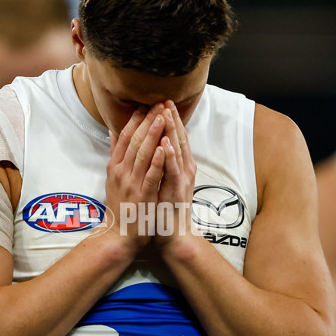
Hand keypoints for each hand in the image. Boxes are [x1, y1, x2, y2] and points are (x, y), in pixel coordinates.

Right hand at [104, 104, 165, 251]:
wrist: (118, 236)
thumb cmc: (119, 206)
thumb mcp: (112, 178)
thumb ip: (114, 154)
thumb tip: (112, 132)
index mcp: (115, 166)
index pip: (124, 137)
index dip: (135, 120)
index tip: (145, 104)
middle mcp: (121, 173)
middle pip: (134, 142)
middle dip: (147, 121)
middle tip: (158, 104)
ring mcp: (131, 184)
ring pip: (143, 155)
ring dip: (153, 135)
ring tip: (161, 117)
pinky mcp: (142, 196)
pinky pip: (151, 176)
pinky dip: (157, 161)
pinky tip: (163, 148)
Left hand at [155, 100, 197, 248]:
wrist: (173, 236)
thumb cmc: (164, 210)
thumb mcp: (161, 182)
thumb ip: (158, 165)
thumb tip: (152, 148)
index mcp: (179, 167)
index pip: (175, 138)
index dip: (170, 120)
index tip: (162, 102)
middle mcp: (183, 171)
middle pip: (178, 140)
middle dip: (171, 119)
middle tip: (165, 99)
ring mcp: (181, 181)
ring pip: (177, 152)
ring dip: (172, 132)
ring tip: (167, 113)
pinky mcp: (176, 193)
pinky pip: (172, 173)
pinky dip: (170, 158)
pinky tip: (166, 144)